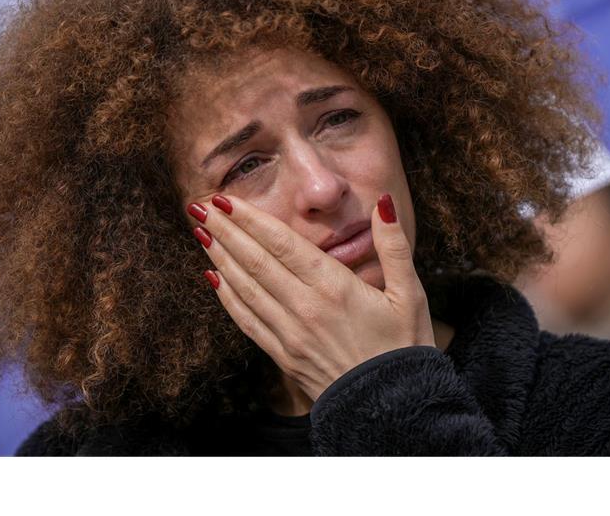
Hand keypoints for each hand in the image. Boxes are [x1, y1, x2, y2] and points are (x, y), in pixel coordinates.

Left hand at [189, 193, 435, 401]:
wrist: (394, 409)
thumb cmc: (405, 348)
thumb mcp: (410, 293)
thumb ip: (394, 246)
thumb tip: (383, 203)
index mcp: (334, 287)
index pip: (282, 243)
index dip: (250, 219)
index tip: (226, 199)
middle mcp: (305, 308)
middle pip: (255, 261)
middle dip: (225, 231)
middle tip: (199, 206)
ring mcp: (290, 334)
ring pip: (245, 288)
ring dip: (220, 258)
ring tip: (201, 232)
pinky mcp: (283, 356)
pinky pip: (247, 321)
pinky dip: (227, 297)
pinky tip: (213, 278)